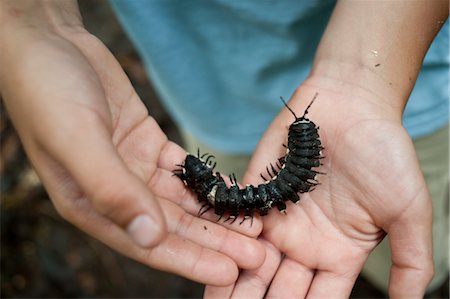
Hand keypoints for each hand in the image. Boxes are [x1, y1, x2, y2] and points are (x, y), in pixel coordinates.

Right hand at [0, 2, 263, 285]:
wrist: (51, 43)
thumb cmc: (48, 92)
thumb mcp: (75, 139)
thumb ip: (111, 189)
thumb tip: (149, 237)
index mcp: (90, 205)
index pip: (146, 244)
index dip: (189, 260)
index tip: (229, 272)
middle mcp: (115, 193)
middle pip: (173, 226)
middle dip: (215, 242)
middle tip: (257, 255)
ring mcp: (133, 168)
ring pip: (183, 201)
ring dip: (217, 215)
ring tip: (254, 228)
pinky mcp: (147, 145)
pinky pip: (184, 170)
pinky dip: (208, 182)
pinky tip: (234, 192)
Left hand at [205, 79, 433, 296]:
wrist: (351, 105)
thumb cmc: (384, 154)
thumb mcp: (407, 211)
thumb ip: (410, 260)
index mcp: (338, 253)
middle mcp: (304, 242)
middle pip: (277, 287)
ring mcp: (276, 217)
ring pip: (250, 261)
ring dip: (233, 281)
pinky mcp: (255, 191)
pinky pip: (235, 221)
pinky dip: (222, 240)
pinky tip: (208, 258)